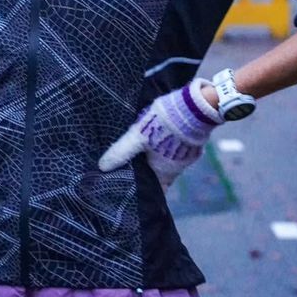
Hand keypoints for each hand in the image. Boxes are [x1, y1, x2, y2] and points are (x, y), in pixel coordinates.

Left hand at [98, 80, 221, 188]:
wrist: (193, 108)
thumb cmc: (163, 125)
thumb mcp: (137, 137)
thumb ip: (121, 151)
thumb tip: (102, 166)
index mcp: (162, 173)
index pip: (151, 188)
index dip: (141, 188)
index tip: (128, 186)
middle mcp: (175, 169)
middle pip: (157, 175)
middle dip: (146, 172)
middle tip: (130, 167)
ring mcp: (185, 158)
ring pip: (166, 162)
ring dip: (156, 158)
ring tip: (140, 151)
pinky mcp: (191, 145)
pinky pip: (176, 150)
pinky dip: (166, 147)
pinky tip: (157, 139)